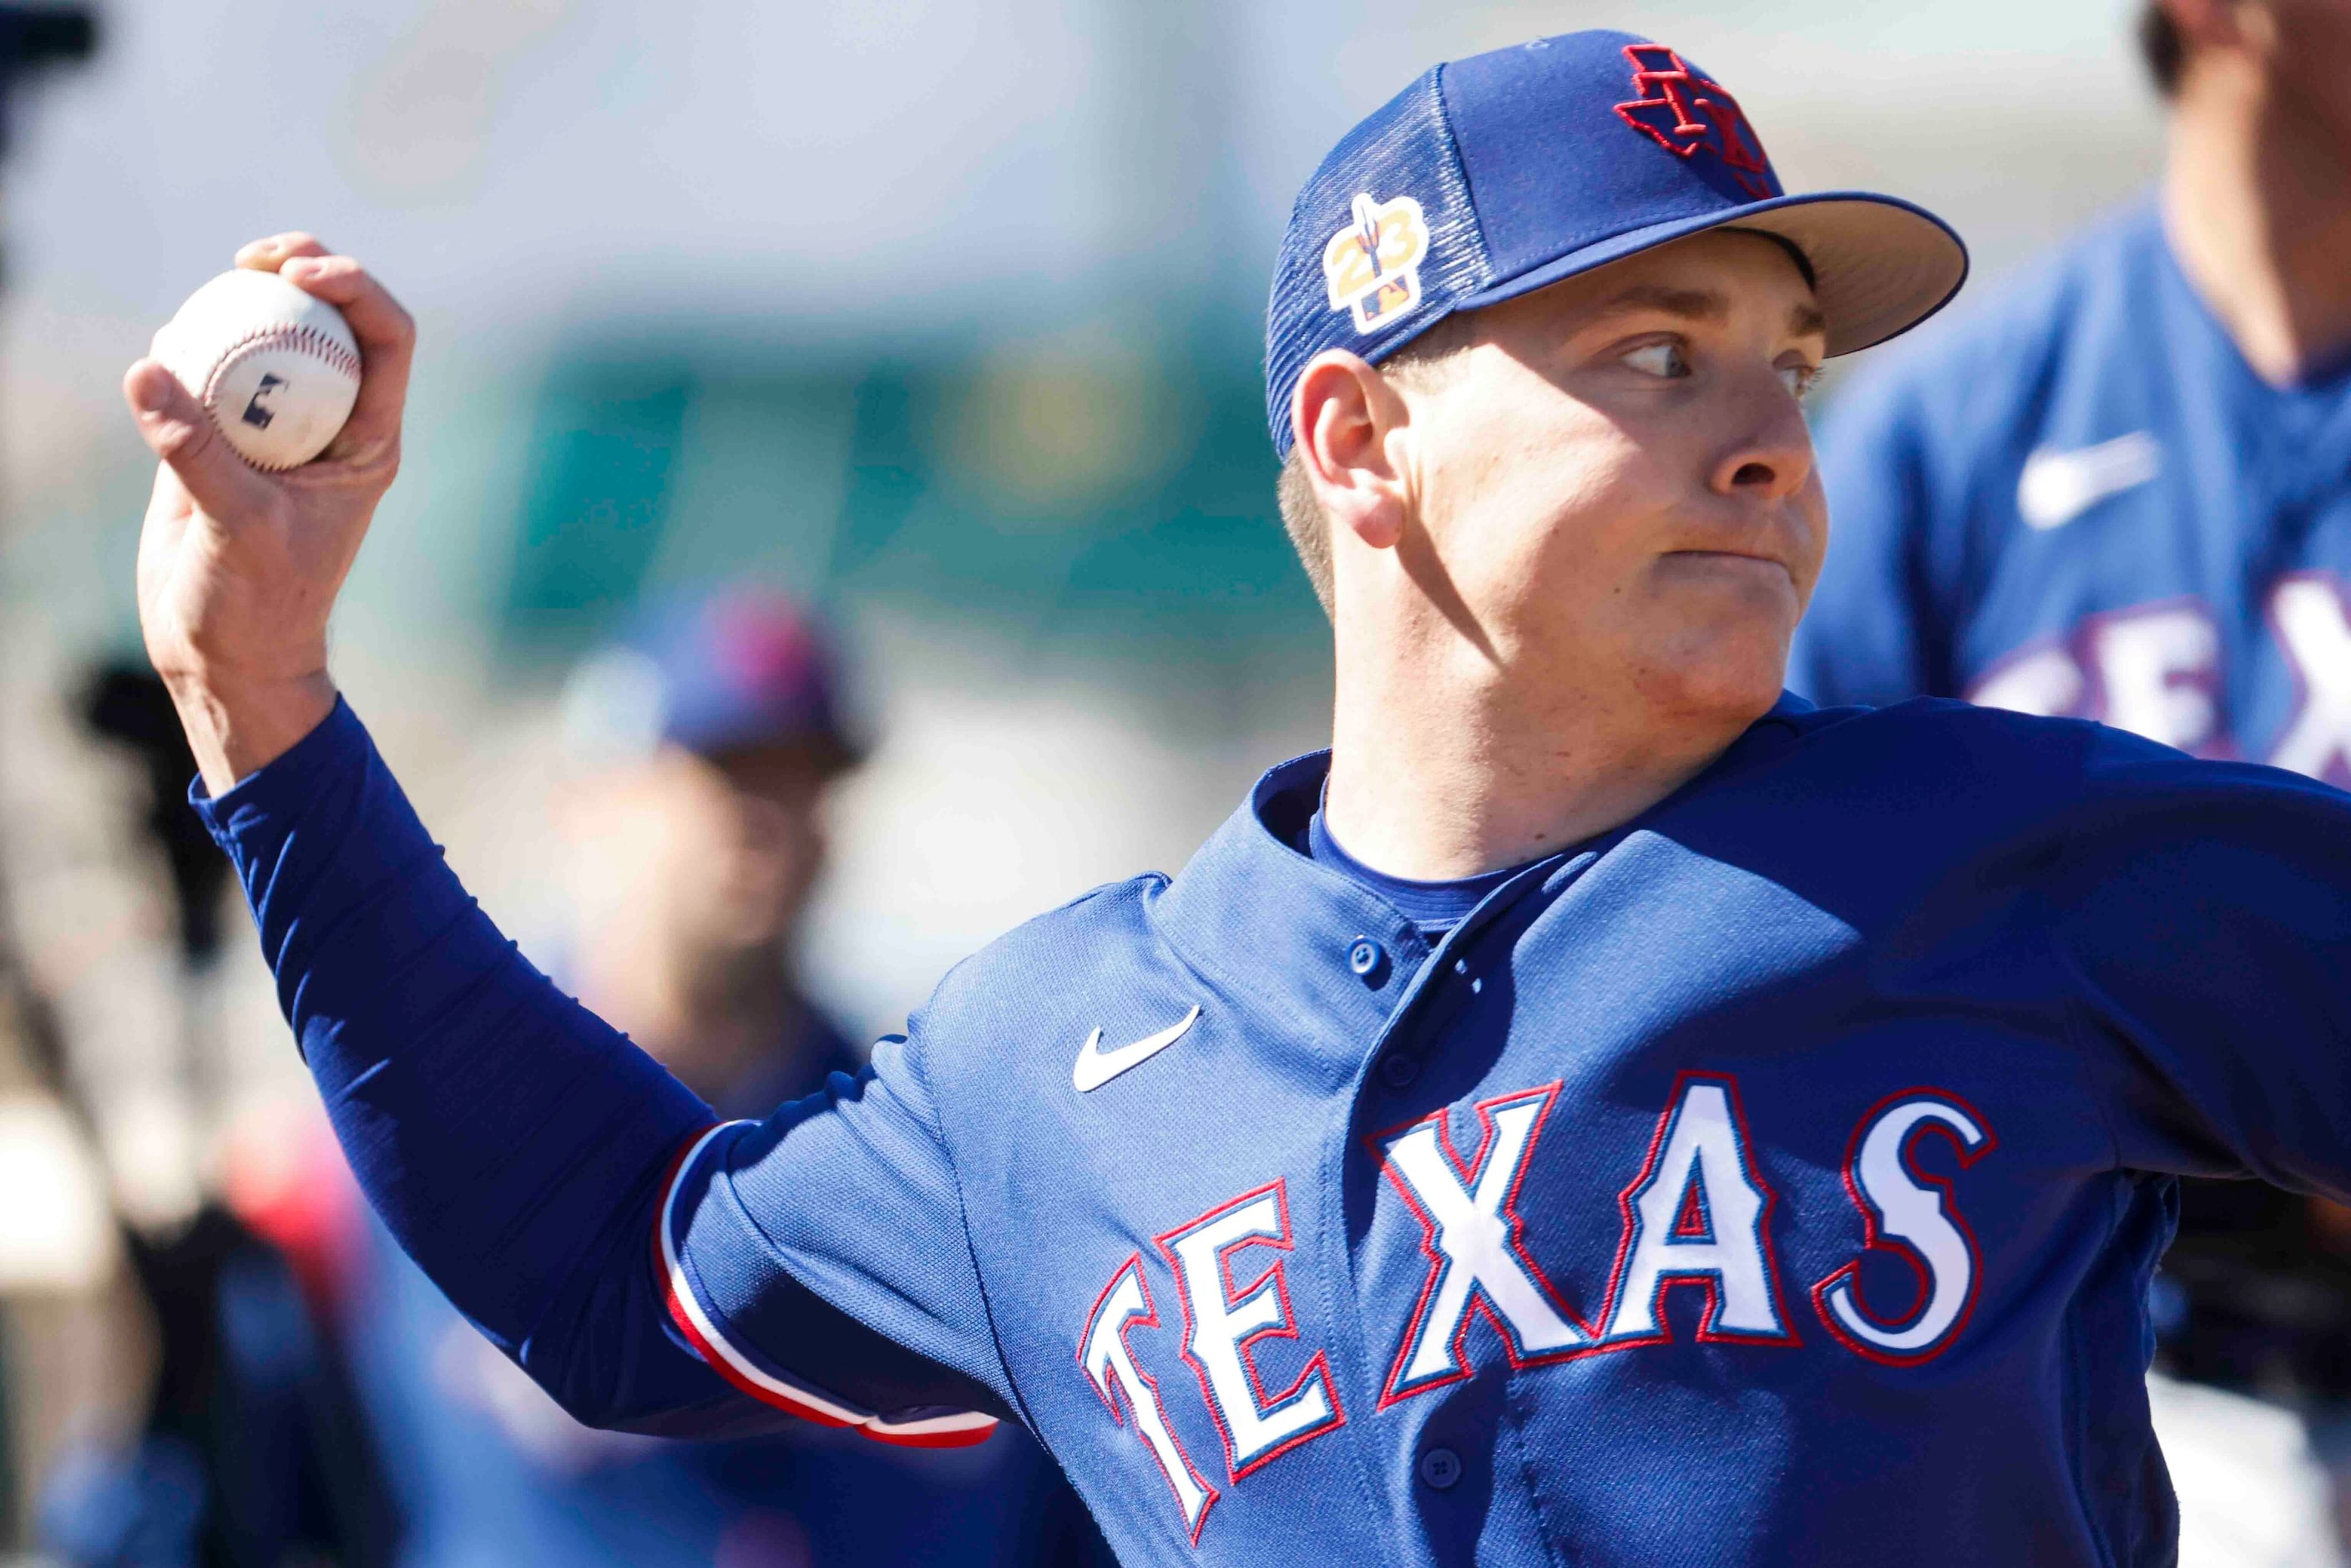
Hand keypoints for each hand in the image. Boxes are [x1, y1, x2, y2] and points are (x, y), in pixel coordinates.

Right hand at [125, 234, 414, 793]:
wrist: (222, 651)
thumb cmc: (257, 605)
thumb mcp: (237, 530)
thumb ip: (196, 453)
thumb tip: (151, 370)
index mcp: (368, 440)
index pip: (387, 341)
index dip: (357, 289)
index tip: (304, 273)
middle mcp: (329, 422)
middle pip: (331, 319)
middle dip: (302, 268)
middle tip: (253, 256)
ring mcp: (274, 424)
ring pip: (269, 336)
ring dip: (240, 303)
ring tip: (203, 304)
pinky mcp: (219, 434)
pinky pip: (208, 369)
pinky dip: (187, 347)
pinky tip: (165, 351)